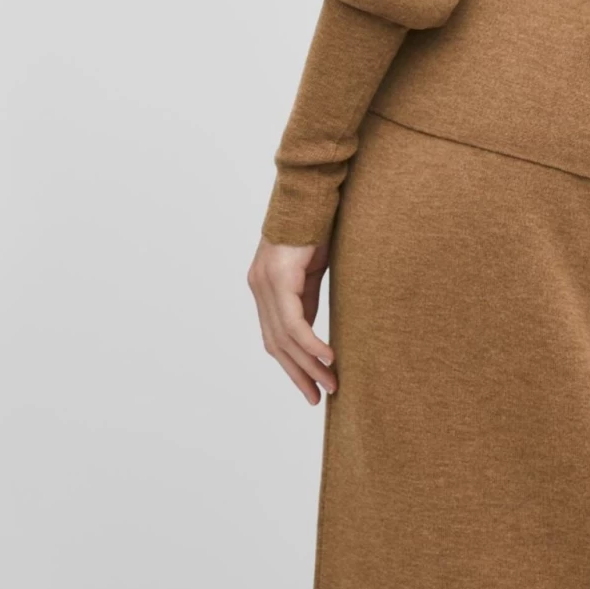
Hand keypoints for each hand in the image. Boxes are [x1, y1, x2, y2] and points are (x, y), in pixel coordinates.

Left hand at [247, 238, 336, 403]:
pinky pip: (293, 321)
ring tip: (331, 383)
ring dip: (309, 364)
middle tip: (320, 396)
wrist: (311, 192)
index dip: (292, 366)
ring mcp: (265, 282)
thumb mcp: (311, 272)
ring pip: (284, 337)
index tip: (311, 388)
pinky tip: (327, 358)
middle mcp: (258, 287)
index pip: (274, 338)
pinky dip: (310, 343)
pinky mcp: (279, 277)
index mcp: (264, 287)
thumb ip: (306, 300)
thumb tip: (308, 334)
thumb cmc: (315, 226)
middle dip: (299, 374)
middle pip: (275, 344)